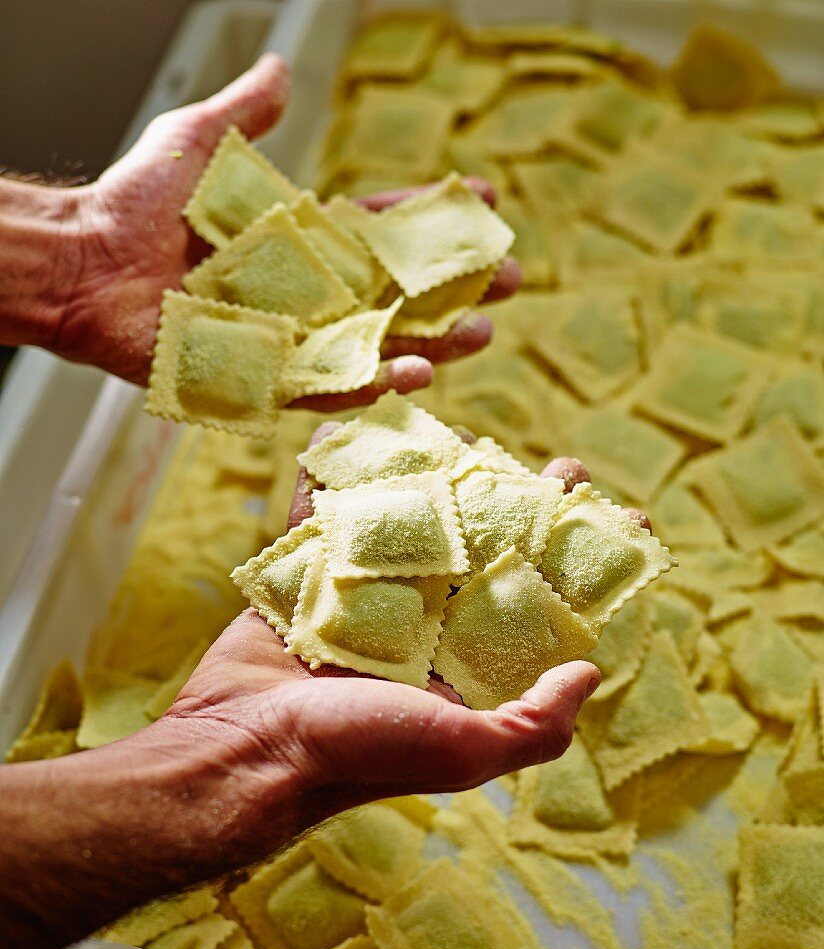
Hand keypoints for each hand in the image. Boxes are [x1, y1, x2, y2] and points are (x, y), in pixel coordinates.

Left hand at [50, 54, 519, 395]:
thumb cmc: (137, 202)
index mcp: (302, 241)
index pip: (384, 229)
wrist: (88, 261)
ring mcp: (292, 338)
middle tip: (513, 279)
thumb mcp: (202, 140)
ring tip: (482, 332)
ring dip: (433, 341)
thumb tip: (284, 68)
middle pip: (398, 293)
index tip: (484, 202)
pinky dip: (374, 381)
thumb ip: (251, 113)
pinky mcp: (266, 378)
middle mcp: (307, 293)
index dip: (433, 217)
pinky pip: (330, 385)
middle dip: (455, 287)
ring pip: (377, 344)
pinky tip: (420, 371)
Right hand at [163, 431, 603, 842]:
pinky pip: (328, 515)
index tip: (631, 523)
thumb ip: (534, 724)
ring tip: (478, 439)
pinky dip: (337, 476)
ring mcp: (367, 599)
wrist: (241, 752)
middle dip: (531, 512)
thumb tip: (591, 671)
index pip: (546, 609)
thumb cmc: (356, 755)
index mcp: (466, 669)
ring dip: (447, 482)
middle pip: (492, 556)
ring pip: (417, 526)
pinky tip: (358, 432)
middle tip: (565, 469)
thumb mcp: (462, 751)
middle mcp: (425, 632)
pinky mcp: (310, 577)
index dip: (590, 568)